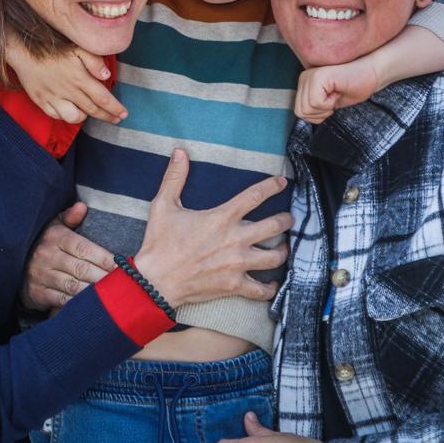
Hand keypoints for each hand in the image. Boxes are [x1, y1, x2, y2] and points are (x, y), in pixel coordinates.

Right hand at [5, 39, 125, 123]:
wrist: (22, 49)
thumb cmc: (52, 46)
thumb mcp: (77, 47)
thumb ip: (94, 60)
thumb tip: (107, 75)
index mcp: (79, 78)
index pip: (102, 98)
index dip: (115, 108)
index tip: (124, 114)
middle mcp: (68, 91)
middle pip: (92, 110)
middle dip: (107, 116)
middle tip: (116, 119)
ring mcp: (53, 98)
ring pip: (73, 117)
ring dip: (85, 117)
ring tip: (90, 113)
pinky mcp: (41, 100)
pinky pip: (56, 116)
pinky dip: (65, 116)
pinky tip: (70, 111)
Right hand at [20, 203, 115, 310]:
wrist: (14, 264)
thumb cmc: (45, 243)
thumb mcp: (54, 225)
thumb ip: (70, 216)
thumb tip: (82, 206)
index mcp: (55, 237)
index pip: (83, 247)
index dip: (103, 257)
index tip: (121, 265)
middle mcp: (47, 256)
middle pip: (81, 268)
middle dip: (104, 277)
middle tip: (124, 283)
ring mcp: (41, 276)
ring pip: (73, 286)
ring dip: (94, 292)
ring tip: (113, 295)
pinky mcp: (38, 294)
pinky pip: (62, 301)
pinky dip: (78, 304)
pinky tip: (93, 305)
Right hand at [133, 149, 290, 307]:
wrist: (155, 281)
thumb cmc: (159, 244)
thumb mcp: (163, 205)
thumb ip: (174, 178)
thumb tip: (179, 152)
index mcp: (222, 217)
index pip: (255, 195)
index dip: (272, 186)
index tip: (282, 182)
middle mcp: (235, 239)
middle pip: (274, 225)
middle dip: (286, 220)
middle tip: (288, 218)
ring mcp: (237, 264)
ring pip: (274, 257)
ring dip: (283, 251)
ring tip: (284, 247)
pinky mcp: (234, 285)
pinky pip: (261, 290)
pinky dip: (270, 288)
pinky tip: (272, 283)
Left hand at [295, 58, 379, 123]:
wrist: (373, 72)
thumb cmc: (355, 87)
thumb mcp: (329, 103)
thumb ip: (313, 108)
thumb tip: (302, 116)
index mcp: (305, 83)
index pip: (300, 112)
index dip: (319, 115)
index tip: (333, 101)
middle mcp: (304, 77)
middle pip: (301, 112)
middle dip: (321, 113)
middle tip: (335, 98)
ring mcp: (309, 75)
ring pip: (307, 109)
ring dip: (326, 108)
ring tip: (336, 94)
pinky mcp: (317, 76)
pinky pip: (316, 103)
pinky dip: (329, 104)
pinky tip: (338, 91)